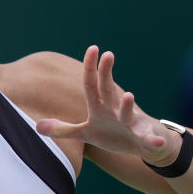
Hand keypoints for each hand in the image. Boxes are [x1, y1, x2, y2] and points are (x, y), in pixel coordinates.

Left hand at [36, 46, 175, 163]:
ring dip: (128, 106)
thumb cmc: (112, 134)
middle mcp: (116, 110)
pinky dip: (152, 141)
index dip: (90, 68)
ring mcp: (131, 123)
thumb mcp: (86, 133)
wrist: (143, 145)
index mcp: (101, 107)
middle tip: (108, 54)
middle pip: (109, 91)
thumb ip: (63, 129)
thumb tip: (37, 126)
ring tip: (128, 96)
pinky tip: (155, 142)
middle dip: (107, 74)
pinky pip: (148, 139)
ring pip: (128, 114)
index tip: (92, 48)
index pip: (91, 85)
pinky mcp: (144, 138)